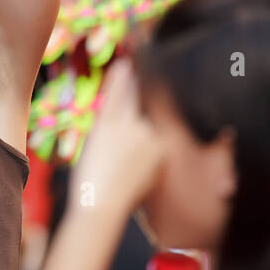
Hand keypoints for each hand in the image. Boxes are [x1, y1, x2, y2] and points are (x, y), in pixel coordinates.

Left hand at [70, 59, 167, 215]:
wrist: (102, 206)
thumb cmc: (125, 198)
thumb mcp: (153, 177)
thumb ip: (157, 154)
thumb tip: (157, 136)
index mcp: (165, 145)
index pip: (166, 116)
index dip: (164, 104)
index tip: (167, 92)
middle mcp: (150, 131)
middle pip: (151, 102)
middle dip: (152, 87)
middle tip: (155, 70)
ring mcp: (129, 126)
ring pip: (133, 95)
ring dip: (134, 77)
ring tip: (136, 63)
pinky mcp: (107, 125)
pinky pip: (115, 96)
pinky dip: (118, 79)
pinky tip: (121, 66)